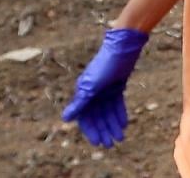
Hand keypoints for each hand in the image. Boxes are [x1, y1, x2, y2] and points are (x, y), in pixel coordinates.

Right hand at [62, 28, 148, 146]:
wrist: (123, 46)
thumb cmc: (105, 64)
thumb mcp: (93, 85)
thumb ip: (81, 102)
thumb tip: (65, 119)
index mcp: (83, 92)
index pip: (85, 117)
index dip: (91, 130)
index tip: (98, 142)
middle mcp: (93, 92)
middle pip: (98, 116)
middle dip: (104, 130)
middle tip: (112, 143)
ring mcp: (105, 89)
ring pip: (108, 111)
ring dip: (113, 124)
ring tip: (120, 137)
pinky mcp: (116, 85)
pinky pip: (117, 103)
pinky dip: (120, 113)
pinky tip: (124, 124)